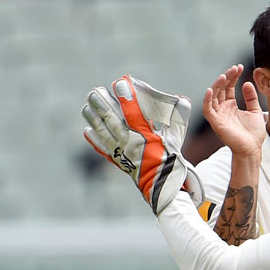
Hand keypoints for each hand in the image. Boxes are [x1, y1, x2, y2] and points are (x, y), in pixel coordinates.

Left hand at [82, 74, 204, 213]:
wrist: (164, 186)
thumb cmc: (173, 160)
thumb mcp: (178, 138)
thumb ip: (179, 117)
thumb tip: (182, 99)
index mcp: (146, 136)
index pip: (133, 113)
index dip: (126, 97)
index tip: (119, 83)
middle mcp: (131, 143)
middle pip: (112, 120)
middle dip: (102, 104)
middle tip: (95, 91)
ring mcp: (122, 153)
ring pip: (104, 132)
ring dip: (94, 118)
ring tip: (87, 106)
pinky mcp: (119, 161)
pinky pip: (104, 150)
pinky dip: (94, 141)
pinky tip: (87, 131)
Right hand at [203, 64, 264, 158]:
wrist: (252, 149)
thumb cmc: (253, 134)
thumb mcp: (255, 111)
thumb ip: (251, 98)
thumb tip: (247, 83)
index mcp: (231, 106)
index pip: (229, 88)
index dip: (233, 77)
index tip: (240, 67)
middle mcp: (223, 109)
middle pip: (221, 89)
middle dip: (227, 78)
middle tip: (234, 68)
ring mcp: (219, 115)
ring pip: (213, 96)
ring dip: (217, 85)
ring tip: (224, 75)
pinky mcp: (216, 123)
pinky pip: (208, 109)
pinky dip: (208, 99)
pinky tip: (211, 90)